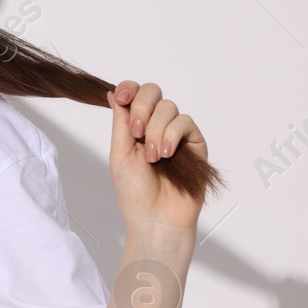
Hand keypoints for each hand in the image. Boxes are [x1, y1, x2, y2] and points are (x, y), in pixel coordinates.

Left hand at [108, 79, 206, 230]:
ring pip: (169, 108)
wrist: (156, 218)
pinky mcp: (195, 144)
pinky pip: (186, 123)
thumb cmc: (135, 192)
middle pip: (153, 93)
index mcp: (133, 128)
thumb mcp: (119, 153)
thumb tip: (112, 93)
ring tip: (153, 157)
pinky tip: (166, 154)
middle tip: (136, 132)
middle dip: (141, 108)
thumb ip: (120, 122)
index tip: (121, 97)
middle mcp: (155, 127)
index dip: (129, 89)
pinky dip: (173, 134)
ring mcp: (176, 134)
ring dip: (156, 130)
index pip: (134, 95)